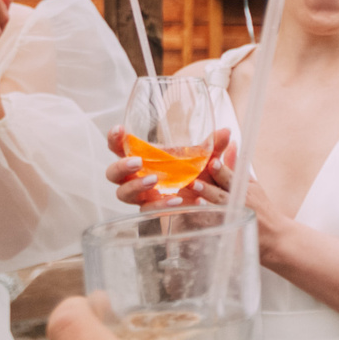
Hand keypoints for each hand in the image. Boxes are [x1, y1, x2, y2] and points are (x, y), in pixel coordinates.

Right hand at [107, 126, 234, 206]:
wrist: (203, 196)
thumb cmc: (194, 171)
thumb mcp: (206, 158)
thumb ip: (214, 146)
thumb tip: (226, 132)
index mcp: (141, 157)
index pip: (118, 147)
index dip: (114, 138)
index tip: (119, 129)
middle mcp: (135, 177)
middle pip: (112, 173)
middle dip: (121, 166)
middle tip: (138, 162)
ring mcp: (141, 195)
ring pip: (123, 194)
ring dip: (135, 186)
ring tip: (154, 180)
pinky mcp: (151, 210)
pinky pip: (148, 210)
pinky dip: (162, 205)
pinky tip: (178, 201)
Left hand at [194, 145, 292, 253]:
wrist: (276, 237)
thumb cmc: (261, 208)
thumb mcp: (252, 185)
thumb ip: (237, 167)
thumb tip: (231, 145)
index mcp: (244, 189)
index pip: (231, 178)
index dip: (221, 171)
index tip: (212, 162)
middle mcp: (239, 203)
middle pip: (221, 194)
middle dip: (208, 189)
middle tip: (195, 182)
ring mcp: (234, 219)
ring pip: (218, 213)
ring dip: (206, 206)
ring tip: (195, 200)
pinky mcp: (230, 232)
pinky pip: (217, 228)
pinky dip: (207, 225)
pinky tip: (198, 221)